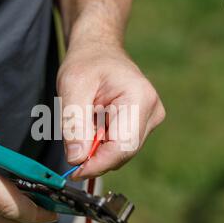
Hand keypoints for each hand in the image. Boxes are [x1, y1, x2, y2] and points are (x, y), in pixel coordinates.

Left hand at [57, 43, 165, 178]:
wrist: (99, 51)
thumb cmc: (86, 63)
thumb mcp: (72, 87)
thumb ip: (74, 124)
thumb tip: (77, 159)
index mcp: (140, 99)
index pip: (122, 147)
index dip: (97, 164)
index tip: (73, 171)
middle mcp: (152, 112)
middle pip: (122, 153)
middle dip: (94, 157)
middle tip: (71, 146)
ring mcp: (150, 121)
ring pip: (119, 153)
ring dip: (96, 148)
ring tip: (85, 122)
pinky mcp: (142, 126)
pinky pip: (119, 146)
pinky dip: (100, 144)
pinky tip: (93, 125)